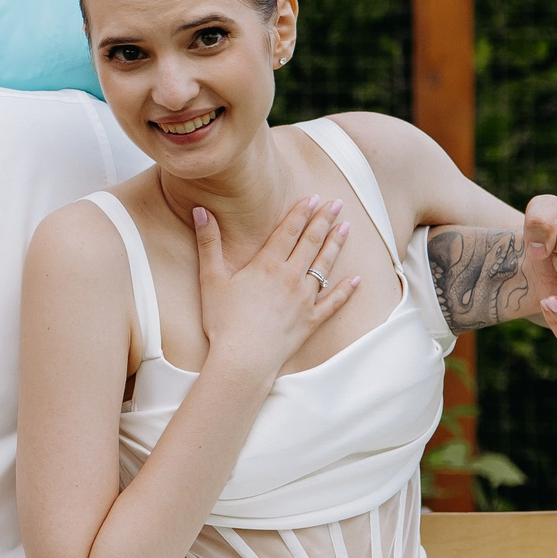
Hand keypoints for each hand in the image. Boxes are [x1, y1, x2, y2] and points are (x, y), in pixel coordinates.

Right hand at [194, 197, 357, 379]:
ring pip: (324, 266)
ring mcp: (304, 300)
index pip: (288, 231)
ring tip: (346, 227)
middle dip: (324, 220)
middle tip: (337, 204)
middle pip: (311, 243)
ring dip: (336, 245)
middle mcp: (290, 277)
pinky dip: (345, 290)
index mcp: (267, 265)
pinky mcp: (311, 321)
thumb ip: (208, 243)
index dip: (301, 212)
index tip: (313, 198)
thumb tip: (201, 210)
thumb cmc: (223, 320)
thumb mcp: (210, 279)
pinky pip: (333, 302)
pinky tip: (355, 279)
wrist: (243, 359)